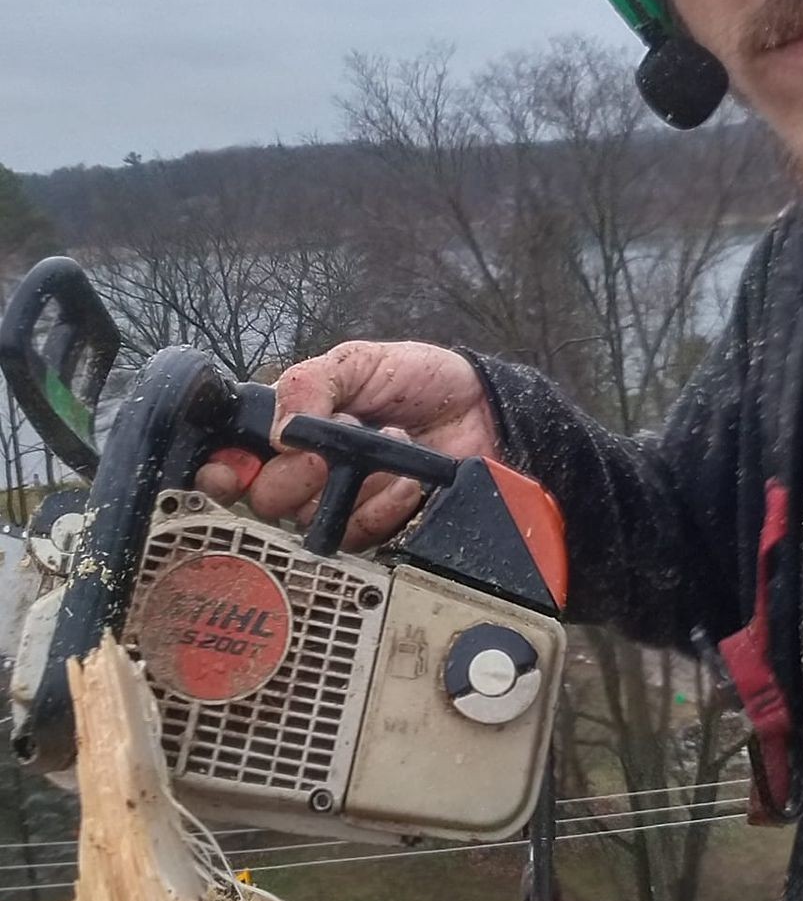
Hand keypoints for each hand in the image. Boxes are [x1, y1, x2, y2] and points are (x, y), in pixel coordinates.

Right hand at [197, 341, 497, 547]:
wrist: (482, 408)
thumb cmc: (416, 380)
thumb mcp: (356, 362)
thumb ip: (308, 382)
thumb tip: (276, 433)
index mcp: (288, 431)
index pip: (230, 465)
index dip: (223, 474)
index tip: (235, 470)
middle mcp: (306, 473)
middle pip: (266, 501)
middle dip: (299, 474)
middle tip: (332, 449)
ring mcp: (340, 506)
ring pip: (312, 521)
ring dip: (353, 482)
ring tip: (389, 447)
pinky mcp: (377, 531)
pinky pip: (359, 538)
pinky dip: (384, 504)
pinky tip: (407, 478)